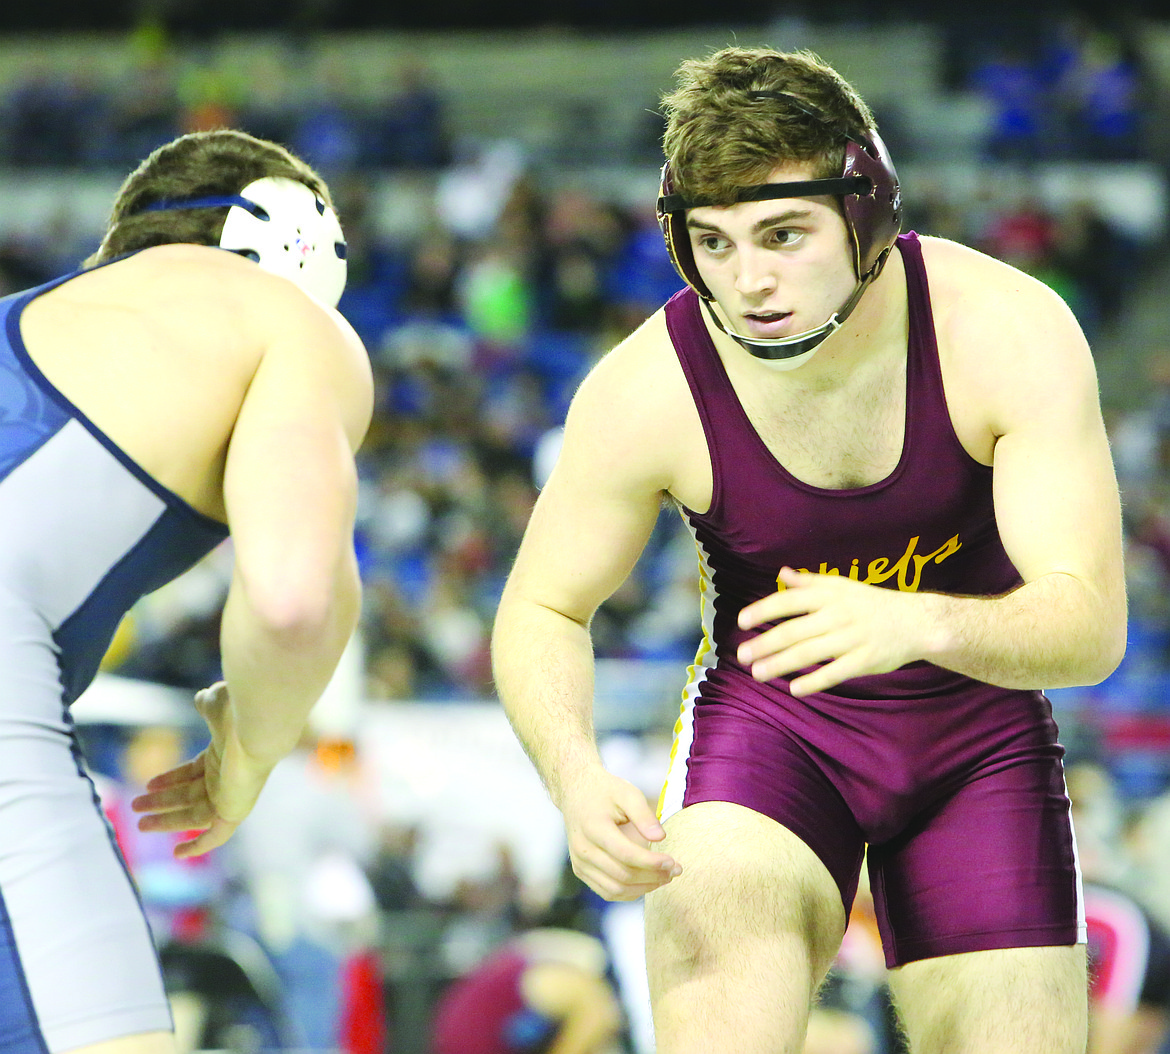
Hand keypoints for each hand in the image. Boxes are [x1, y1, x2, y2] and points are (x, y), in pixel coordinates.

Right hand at [131, 682, 272, 857]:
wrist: (258, 729)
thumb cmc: (238, 714)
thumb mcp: (216, 705)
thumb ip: (207, 704)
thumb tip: (203, 697)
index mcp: (223, 755)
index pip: (193, 772)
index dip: (171, 779)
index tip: (148, 784)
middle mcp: (228, 777)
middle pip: (190, 794)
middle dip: (162, 801)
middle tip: (136, 806)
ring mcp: (232, 795)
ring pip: (194, 815)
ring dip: (167, 820)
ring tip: (139, 823)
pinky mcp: (235, 810)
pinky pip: (216, 836)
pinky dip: (198, 846)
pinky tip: (178, 854)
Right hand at [559, 767, 681, 901]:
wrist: (576, 793)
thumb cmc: (606, 791)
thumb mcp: (627, 793)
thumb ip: (644, 815)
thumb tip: (660, 838)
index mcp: (593, 827)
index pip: (626, 854)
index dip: (652, 863)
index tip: (673, 862)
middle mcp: (583, 849)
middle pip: (622, 875)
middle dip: (653, 876)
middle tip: (675, 870)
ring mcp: (580, 863)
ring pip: (615, 889)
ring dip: (644, 888)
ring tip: (665, 877)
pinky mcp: (581, 870)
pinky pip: (607, 892)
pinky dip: (629, 892)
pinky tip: (647, 882)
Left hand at [736, 567, 938, 694]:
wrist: (916, 621)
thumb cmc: (871, 603)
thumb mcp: (842, 586)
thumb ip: (810, 583)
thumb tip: (782, 573)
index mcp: (828, 595)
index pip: (789, 601)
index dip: (764, 610)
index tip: (742, 621)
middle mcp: (837, 615)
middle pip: (794, 630)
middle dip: (765, 643)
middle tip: (742, 655)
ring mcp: (851, 638)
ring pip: (809, 653)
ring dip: (781, 664)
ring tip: (758, 674)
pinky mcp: (865, 660)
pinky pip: (835, 672)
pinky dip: (814, 681)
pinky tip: (794, 688)